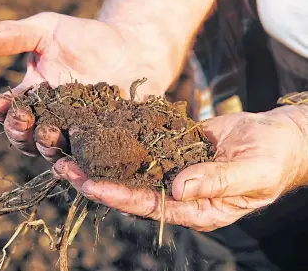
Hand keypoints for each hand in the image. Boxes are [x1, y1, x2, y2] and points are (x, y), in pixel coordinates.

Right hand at [0, 12, 168, 160]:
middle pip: (28, 137)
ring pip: (54, 150)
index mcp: (34, 98)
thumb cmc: (87, 39)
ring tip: (49, 134)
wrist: (130, 49)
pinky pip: (89, 155)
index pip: (10, 110)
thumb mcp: (47, 31)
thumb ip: (13, 36)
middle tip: (24, 121)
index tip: (1, 103)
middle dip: (21, 132)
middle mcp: (51, 120)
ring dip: (46, 146)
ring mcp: (76, 133)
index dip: (2, 110)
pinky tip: (81, 155)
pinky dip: (82, 159)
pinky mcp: (101, 141)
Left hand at [52, 105, 307, 230]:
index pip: (151, 205)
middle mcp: (180, 193)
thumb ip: (216, 181)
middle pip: (132, 189)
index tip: (90, 185)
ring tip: (69, 150)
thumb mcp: (252, 172)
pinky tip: (100, 131)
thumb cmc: (272, 159)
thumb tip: (178, 188)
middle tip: (63, 168)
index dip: (119, 196)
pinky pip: (145, 146)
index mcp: (198, 207)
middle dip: (97, 180)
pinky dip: (122, 141)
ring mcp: (175, 170)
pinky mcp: (174, 149)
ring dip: (102, 160)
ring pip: (132, 168)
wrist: (277, 137)